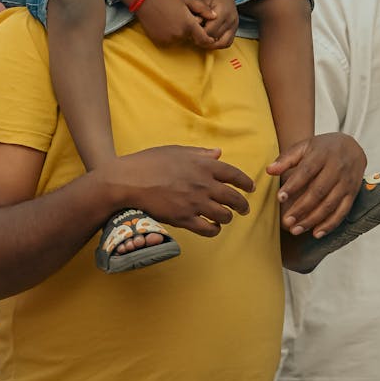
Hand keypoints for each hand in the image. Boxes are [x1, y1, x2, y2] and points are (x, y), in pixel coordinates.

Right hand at [102, 145, 253, 238]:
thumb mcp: (177, 150)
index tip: (250, 188)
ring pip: (224, 215)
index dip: (246, 183)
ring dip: (228, 217)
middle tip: (244, 208)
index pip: (234, 174)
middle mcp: (204, 184)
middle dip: (242, 205)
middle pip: (233, 198)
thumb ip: (200, 153)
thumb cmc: (150, 161)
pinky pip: (208, 229)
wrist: (129, 180)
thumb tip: (218, 153)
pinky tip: (213, 228)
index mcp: (203, 164)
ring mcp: (195, 202)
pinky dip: (214, 230)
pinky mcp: (184, 219)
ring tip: (226, 218)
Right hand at [134, 0, 217, 49]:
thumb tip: (214, 16)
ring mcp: (168, 39)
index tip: (211, 38)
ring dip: (181, 33)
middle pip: (191, 38)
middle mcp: (179, 35)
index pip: (204, 39)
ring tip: (174, 18)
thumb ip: (203, 8)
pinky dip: (171, 35)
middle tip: (184, 18)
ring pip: (180, 39)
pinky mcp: (159, 41)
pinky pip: (170, 40)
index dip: (209, 39)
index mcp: (188, 25)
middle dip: (191, 31)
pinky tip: (166, 23)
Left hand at [197, 0, 238, 48]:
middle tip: (193, 37)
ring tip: (201, 40)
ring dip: (211, 44)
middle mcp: (231, 20)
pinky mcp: (235, 28)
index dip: (198, 34)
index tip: (190, 32)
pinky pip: (228, 42)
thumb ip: (199, 12)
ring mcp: (235, 25)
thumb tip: (194, 26)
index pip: (209, 31)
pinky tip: (210, 40)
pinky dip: (219, 44)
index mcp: (223, 12)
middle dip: (203, 40)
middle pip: (215, 38)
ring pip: (223, 43)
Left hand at [268, 132, 366, 237]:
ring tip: (296, 230)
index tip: (279, 198)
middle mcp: (337, 168)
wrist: (352, 146)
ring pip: (330, 204)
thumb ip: (287, 158)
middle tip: (286, 221)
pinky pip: (342, 212)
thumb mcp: (305, 146)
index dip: (293, 186)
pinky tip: (316, 233)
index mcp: (322, 154)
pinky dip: (330, 224)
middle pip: (318, 191)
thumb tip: (269, 170)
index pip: (306, 171)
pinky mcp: (353, 194)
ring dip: (312, 220)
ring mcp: (346, 182)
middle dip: (301, 208)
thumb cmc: (323, 148)